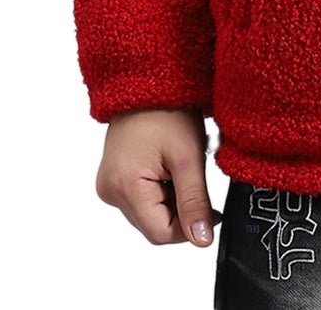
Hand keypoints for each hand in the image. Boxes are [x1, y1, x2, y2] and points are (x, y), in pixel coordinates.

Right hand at [96, 106, 222, 246]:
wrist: (146, 80)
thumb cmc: (167, 111)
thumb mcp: (188, 157)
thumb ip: (194, 202)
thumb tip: (202, 241)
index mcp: (124, 187)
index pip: (160, 233)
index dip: (190, 227)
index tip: (212, 211)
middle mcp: (110, 191)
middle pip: (153, 225)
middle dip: (181, 210)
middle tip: (196, 177)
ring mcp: (109, 185)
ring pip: (148, 213)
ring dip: (171, 200)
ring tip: (180, 167)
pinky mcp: (113, 178)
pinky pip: (141, 199)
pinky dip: (160, 191)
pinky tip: (168, 166)